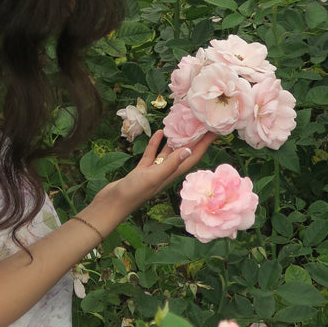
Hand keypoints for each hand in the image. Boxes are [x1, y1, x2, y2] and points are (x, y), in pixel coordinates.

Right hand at [92, 129, 217, 227]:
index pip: (193, 157)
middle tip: (200, 123)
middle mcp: (166, 172)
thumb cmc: (134, 192)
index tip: (214, 131)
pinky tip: (160, 132)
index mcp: (172, 175)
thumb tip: (189, 150)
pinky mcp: (142, 170)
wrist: (113, 203)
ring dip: (175, 139)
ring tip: (181, 123)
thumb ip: (170, 164)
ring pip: (168, 152)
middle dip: (193, 139)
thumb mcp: (154, 176)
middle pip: (184, 153)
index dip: (205, 145)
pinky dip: (157, 143)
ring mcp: (154, 171)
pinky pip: (153, 154)